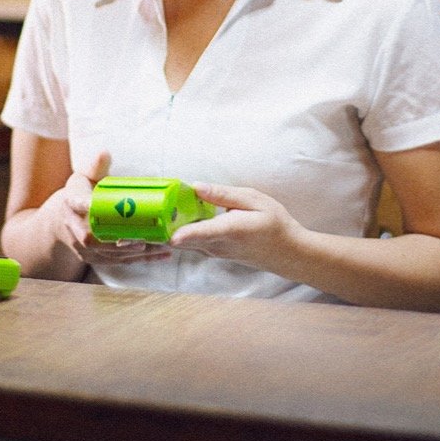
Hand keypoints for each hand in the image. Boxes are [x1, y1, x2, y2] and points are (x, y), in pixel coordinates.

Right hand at [53, 152, 170, 266]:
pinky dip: (141, 259)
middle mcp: (75, 229)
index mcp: (71, 204)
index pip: (77, 204)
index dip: (88, 205)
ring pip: (110, 253)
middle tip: (146, 237)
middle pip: (94, 237)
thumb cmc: (79, 195)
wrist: (62, 221)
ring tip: (162, 245)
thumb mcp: (83, 177)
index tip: (102, 204)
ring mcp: (84, 248)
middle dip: (120, 239)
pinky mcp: (95, 258)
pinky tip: (161, 254)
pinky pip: (119, 261)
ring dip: (137, 251)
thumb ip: (95, 167)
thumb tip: (104, 153)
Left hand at [169, 181, 300, 267]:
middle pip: (182, 239)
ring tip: (163, 206)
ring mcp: (213, 252)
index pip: (201, 234)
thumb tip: (196, 187)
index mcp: (229, 230)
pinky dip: (180, 232)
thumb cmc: (274, 223)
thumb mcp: (254, 200)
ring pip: (183, 242)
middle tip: (153, 204)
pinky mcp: (211, 254)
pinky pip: (190, 243)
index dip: (183, 234)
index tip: (169, 233)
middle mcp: (217, 245)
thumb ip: (223, 195)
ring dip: (171, 227)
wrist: (286, 252)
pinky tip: (179, 215)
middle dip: (166, 224)